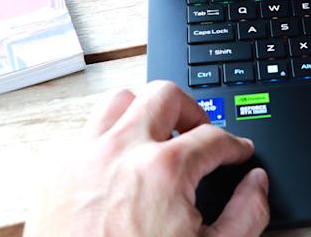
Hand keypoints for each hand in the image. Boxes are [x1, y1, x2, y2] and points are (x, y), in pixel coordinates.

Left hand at [24, 81, 268, 236]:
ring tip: (159, 137)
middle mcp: (122, 151)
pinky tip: (122, 163)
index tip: (236, 154)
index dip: (234, 146)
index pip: (214, 137)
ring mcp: (83, 157)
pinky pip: (87, 132)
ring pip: (121, 101)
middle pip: (166, 96)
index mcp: (164, 170)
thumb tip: (255, 184)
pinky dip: (109, 137)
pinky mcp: (54, 172)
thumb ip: (247, 214)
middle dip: (192, 111)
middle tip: (201, 133)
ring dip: (146, 113)